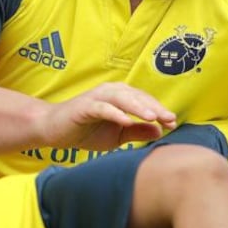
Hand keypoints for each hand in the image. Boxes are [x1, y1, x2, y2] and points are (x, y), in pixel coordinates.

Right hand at [39, 82, 176, 150]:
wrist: (54, 130)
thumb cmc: (86, 131)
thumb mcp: (117, 135)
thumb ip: (137, 132)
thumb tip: (159, 131)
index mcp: (121, 97)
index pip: (145, 102)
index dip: (160, 111)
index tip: (173, 123)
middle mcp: (111, 92)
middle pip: (137, 97)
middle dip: (154, 107)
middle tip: (169, 119)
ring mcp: (97, 98)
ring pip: (122, 98)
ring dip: (138, 106)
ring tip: (152, 117)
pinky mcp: (84, 106)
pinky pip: (102, 108)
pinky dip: (115, 113)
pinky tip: (126, 121)